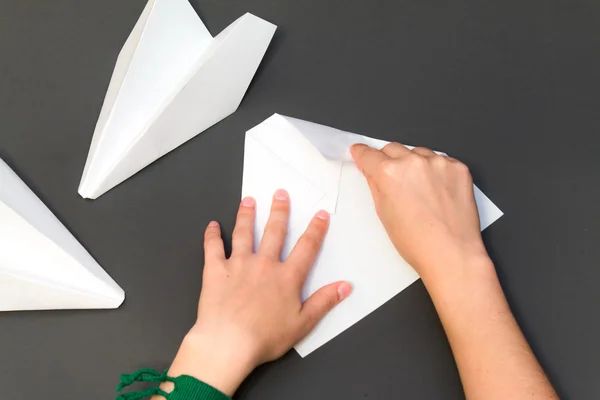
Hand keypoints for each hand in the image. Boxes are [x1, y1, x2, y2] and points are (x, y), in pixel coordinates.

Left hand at [164, 190, 351, 395]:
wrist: (228, 342)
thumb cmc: (264, 337)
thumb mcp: (302, 324)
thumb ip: (324, 302)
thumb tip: (344, 286)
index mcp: (286, 277)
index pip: (306, 247)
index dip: (315, 230)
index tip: (320, 215)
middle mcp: (264, 264)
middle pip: (274, 232)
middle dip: (279, 211)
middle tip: (280, 194)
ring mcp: (238, 264)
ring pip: (244, 233)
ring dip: (247, 215)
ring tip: (248, 200)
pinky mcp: (216, 271)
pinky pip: (213, 247)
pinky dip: (212, 235)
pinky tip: (212, 225)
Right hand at [350, 143, 488, 281]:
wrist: (451, 253)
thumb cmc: (417, 241)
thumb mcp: (383, 213)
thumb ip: (375, 185)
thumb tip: (371, 171)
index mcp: (389, 173)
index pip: (368, 153)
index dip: (362, 154)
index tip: (361, 153)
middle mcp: (413, 162)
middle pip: (392, 148)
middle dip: (388, 160)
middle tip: (393, 179)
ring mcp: (438, 163)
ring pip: (418, 153)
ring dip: (414, 164)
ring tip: (419, 190)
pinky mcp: (458, 168)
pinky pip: (441, 161)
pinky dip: (436, 171)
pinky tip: (437, 192)